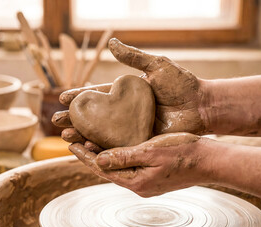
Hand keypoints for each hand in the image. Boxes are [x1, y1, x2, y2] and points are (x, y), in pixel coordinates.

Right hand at [52, 38, 205, 150]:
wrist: (202, 106)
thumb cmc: (182, 85)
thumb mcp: (157, 66)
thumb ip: (133, 57)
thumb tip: (111, 42)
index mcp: (127, 93)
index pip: (98, 95)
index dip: (80, 97)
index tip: (63, 98)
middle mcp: (126, 111)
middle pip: (95, 116)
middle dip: (75, 119)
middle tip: (58, 122)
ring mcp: (132, 128)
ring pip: (102, 132)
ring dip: (83, 134)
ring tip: (66, 136)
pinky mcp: (140, 141)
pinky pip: (117, 145)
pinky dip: (102, 147)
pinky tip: (88, 148)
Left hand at [69, 132, 212, 196]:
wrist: (211, 161)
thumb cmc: (184, 153)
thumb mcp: (152, 151)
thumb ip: (124, 156)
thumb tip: (99, 159)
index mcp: (136, 181)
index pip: (102, 168)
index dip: (84, 155)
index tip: (70, 143)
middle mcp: (139, 185)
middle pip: (107, 169)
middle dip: (90, 154)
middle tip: (74, 139)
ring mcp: (146, 182)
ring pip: (117, 167)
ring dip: (103, 154)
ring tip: (88, 140)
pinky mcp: (153, 176)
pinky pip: (129, 165)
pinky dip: (118, 155)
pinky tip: (114, 145)